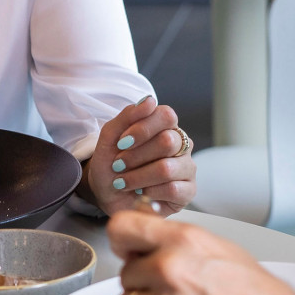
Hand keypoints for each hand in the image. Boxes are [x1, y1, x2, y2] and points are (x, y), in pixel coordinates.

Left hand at [87, 96, 193, 215]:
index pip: (167, 116)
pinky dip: (149, 192)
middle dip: (135, 156)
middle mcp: (181, 145)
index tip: (121, 143)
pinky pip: (172, 190)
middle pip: (167, 142)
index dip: (142, 129)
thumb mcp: (110, 137)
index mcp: (166, 126)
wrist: (106, 194)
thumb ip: (128, 116)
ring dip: (137, 177)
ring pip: (167, 168)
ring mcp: (187, 168)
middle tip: (118, 165)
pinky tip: (141, 193)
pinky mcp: (188, 191)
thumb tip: (150, 100)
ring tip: (124, 182)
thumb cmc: (111, 163)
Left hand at [109, 211, 294, 294]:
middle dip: (143, 283)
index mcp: (185, 242)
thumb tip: (155, 241)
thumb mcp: (225, 252)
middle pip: (125, 272)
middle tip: (172, 293)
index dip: (123, 241)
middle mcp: (168, 269)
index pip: (122, 227)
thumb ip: (183, 244)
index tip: (128, 250)